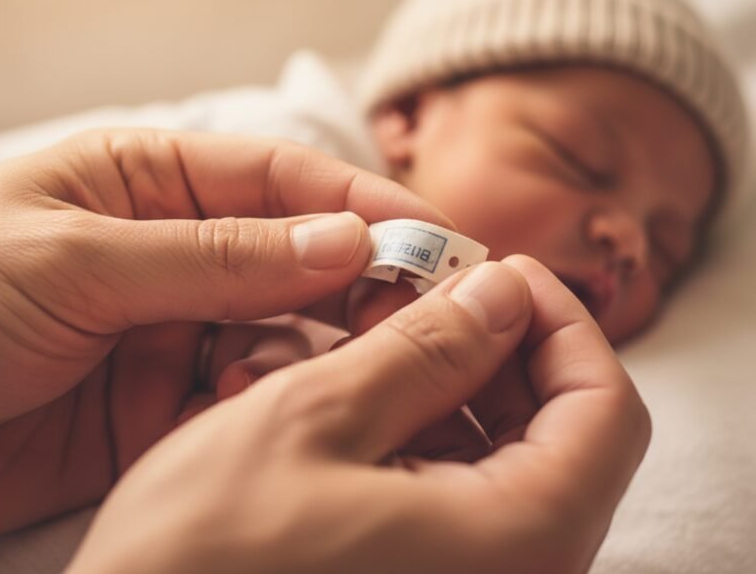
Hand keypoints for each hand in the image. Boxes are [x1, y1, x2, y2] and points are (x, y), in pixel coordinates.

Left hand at [0, 129, 448, 533]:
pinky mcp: (167, 402)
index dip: (366, 201)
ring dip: (314, 351)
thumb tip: (345, 238)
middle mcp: (181, 250)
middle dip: (361, 282)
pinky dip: (268, 404)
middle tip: (418, 316)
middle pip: (300, 256)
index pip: (286, 178)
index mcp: (156, 181)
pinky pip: (245, 397)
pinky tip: (257, 412)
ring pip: (284, 331)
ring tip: (322, 372)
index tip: (438, 236)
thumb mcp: (74, 257)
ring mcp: (179, 327)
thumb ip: (215, 253)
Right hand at [66, 256, 650, 573]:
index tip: (501, 268)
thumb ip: (426, 350)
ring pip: (505, 446)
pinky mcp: (427, 572)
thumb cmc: (205, 557)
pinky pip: (458, 481)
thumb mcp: (315, 421)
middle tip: (425, 290)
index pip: (607, 407)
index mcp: (515, 540)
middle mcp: (515, 571)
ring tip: (371, 335)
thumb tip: (504, 291)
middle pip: (560, 423)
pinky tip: (354, 393)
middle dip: (496, 339)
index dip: (561, 319)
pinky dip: (421, 421)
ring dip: (448, 374)